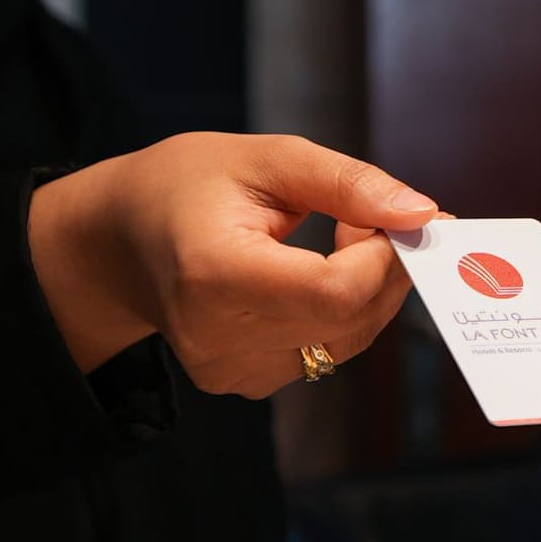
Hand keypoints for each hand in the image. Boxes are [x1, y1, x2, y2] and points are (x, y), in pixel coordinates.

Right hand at [28, 132, 437, 392]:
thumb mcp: (265, 158)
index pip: (336, 291)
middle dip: (385, 269)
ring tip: (342, 237)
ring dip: (367, 290)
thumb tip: (422, 215)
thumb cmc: (184, 186)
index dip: (383, 259)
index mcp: (214, 274)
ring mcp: (229, 370)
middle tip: (376, 219)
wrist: (118, 241)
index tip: (394, 218)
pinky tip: (315, 273)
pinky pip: (324, 354)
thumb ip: (348, 184)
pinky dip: (341, 313)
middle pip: (349, 319)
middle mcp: (218, 336)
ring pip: (346, 342)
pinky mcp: (241, 383)